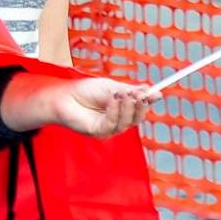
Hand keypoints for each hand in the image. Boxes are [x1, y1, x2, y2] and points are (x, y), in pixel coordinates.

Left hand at [0, 73, 150, 137]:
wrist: (64, 96)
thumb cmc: (85, 91)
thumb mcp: (111, 87)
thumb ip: (131, 91)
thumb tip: (153, 90)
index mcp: (121, 111)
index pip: (139, 110)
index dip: (147, 102)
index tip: (156, 92)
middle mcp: (117, 121)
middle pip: (136, 118)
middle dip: (140, 106)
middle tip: (141, 94)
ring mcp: (108, 128)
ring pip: (126, 122)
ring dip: (127, 106)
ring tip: (123, 93)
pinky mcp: (98, 132)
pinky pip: (112, 123)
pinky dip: (115, 110)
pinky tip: (113, 99)